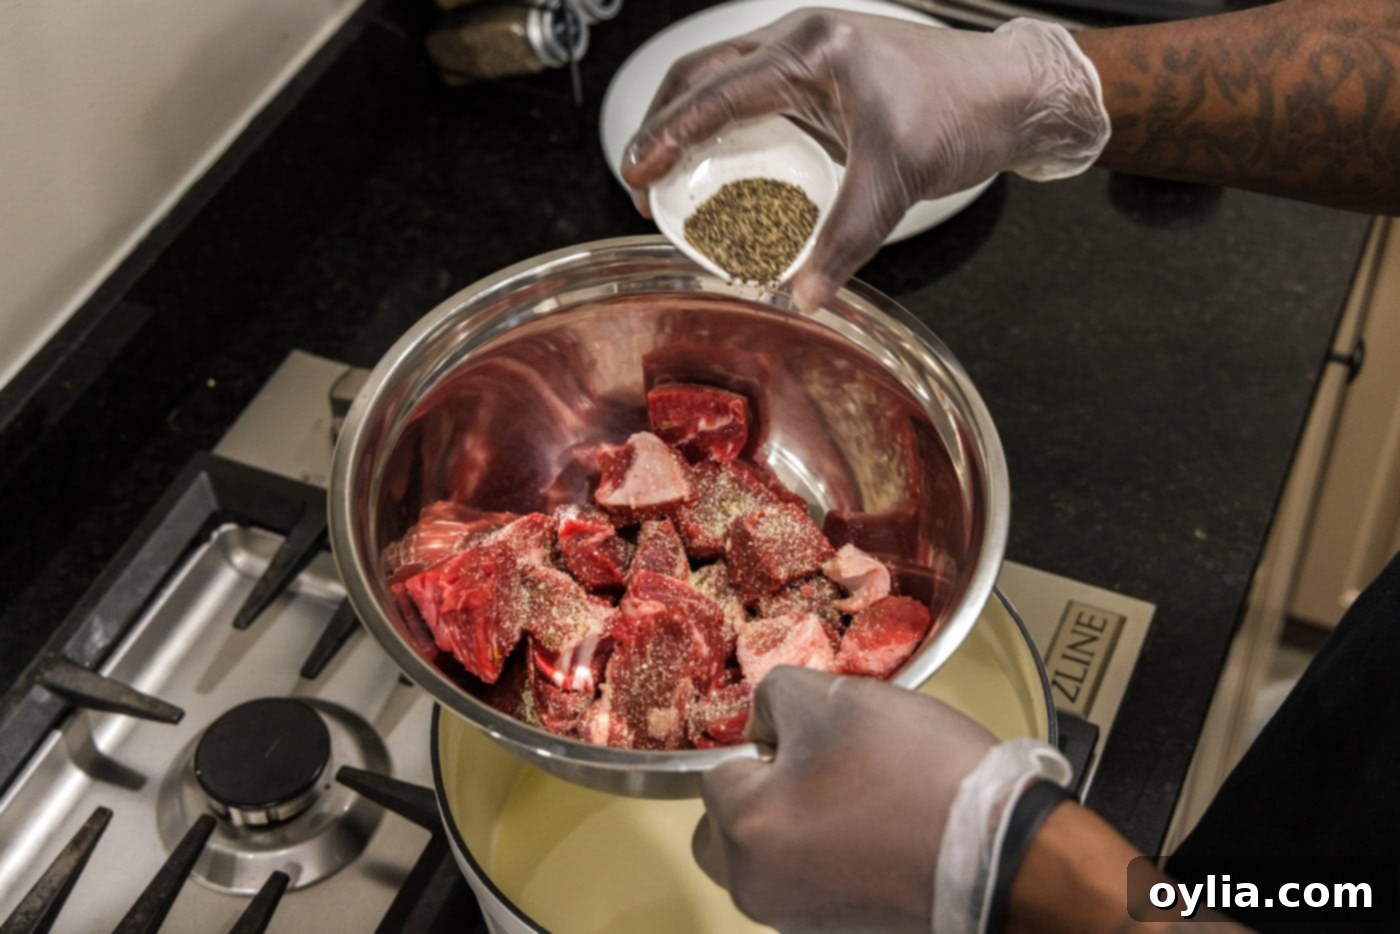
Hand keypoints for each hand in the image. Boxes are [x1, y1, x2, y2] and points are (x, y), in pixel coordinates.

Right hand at [622, 12, 1108, 311]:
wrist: (1010, 92)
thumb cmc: (962, 115)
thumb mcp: (895, 183)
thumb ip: (846, 241)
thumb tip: (803, 294)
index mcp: (812, 53)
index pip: (717, 94)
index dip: (667, 135)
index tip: (636, 173)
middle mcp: (804, 40)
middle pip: (703, 74)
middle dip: (662, 123)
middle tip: (640, 177)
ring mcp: (811, 49)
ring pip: (723, 75)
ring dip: (689, 118)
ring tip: (667, 170)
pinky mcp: (823, 68)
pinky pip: (753, 87)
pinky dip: (724, 120)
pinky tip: (722, 159)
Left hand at [693, 666, 997, 930]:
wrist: (1005, 852)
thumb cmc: (916, 774)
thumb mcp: (832, 697)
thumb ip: (771, 697)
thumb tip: (763, 724)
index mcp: (743, 829)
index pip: (715, 768)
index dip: (765, 741)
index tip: (814, 736)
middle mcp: (756, 888)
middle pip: (729, 825)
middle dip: (764, 793)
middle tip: (826, 765)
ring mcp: (798, 919)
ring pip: (772, 855)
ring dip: (801, 823)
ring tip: (866, 794)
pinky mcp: (841, 931)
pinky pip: (813, 882)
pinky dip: (835, 856)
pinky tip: (883, 829)